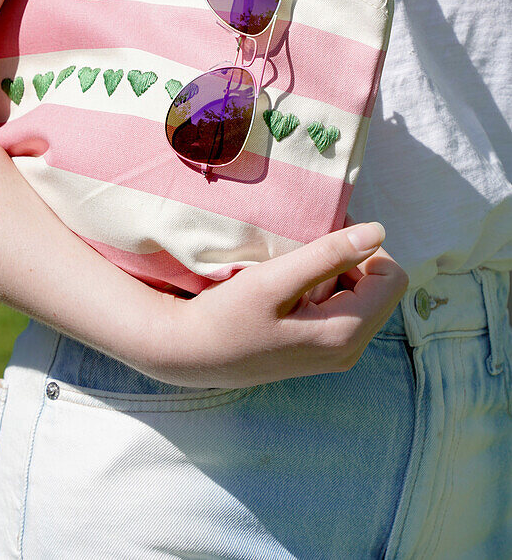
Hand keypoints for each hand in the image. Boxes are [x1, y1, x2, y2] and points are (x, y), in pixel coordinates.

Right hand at [154, 218, 408, 388]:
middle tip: (309, 246)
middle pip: (381, 288)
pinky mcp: (321, 352)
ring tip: (296, 266)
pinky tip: (292, 287)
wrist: (192, 353)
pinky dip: (326, 290)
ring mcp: (336, 354)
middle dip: (352, 259)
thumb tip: (379, 231)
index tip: (326, 235)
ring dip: (337, 274)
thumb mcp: (274, 280)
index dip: (365, 248)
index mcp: (346, 334)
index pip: (392, 278)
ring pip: (363, 298)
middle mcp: (350, 350)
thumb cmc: (228, 316)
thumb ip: (328, 256)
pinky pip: (344, 310)